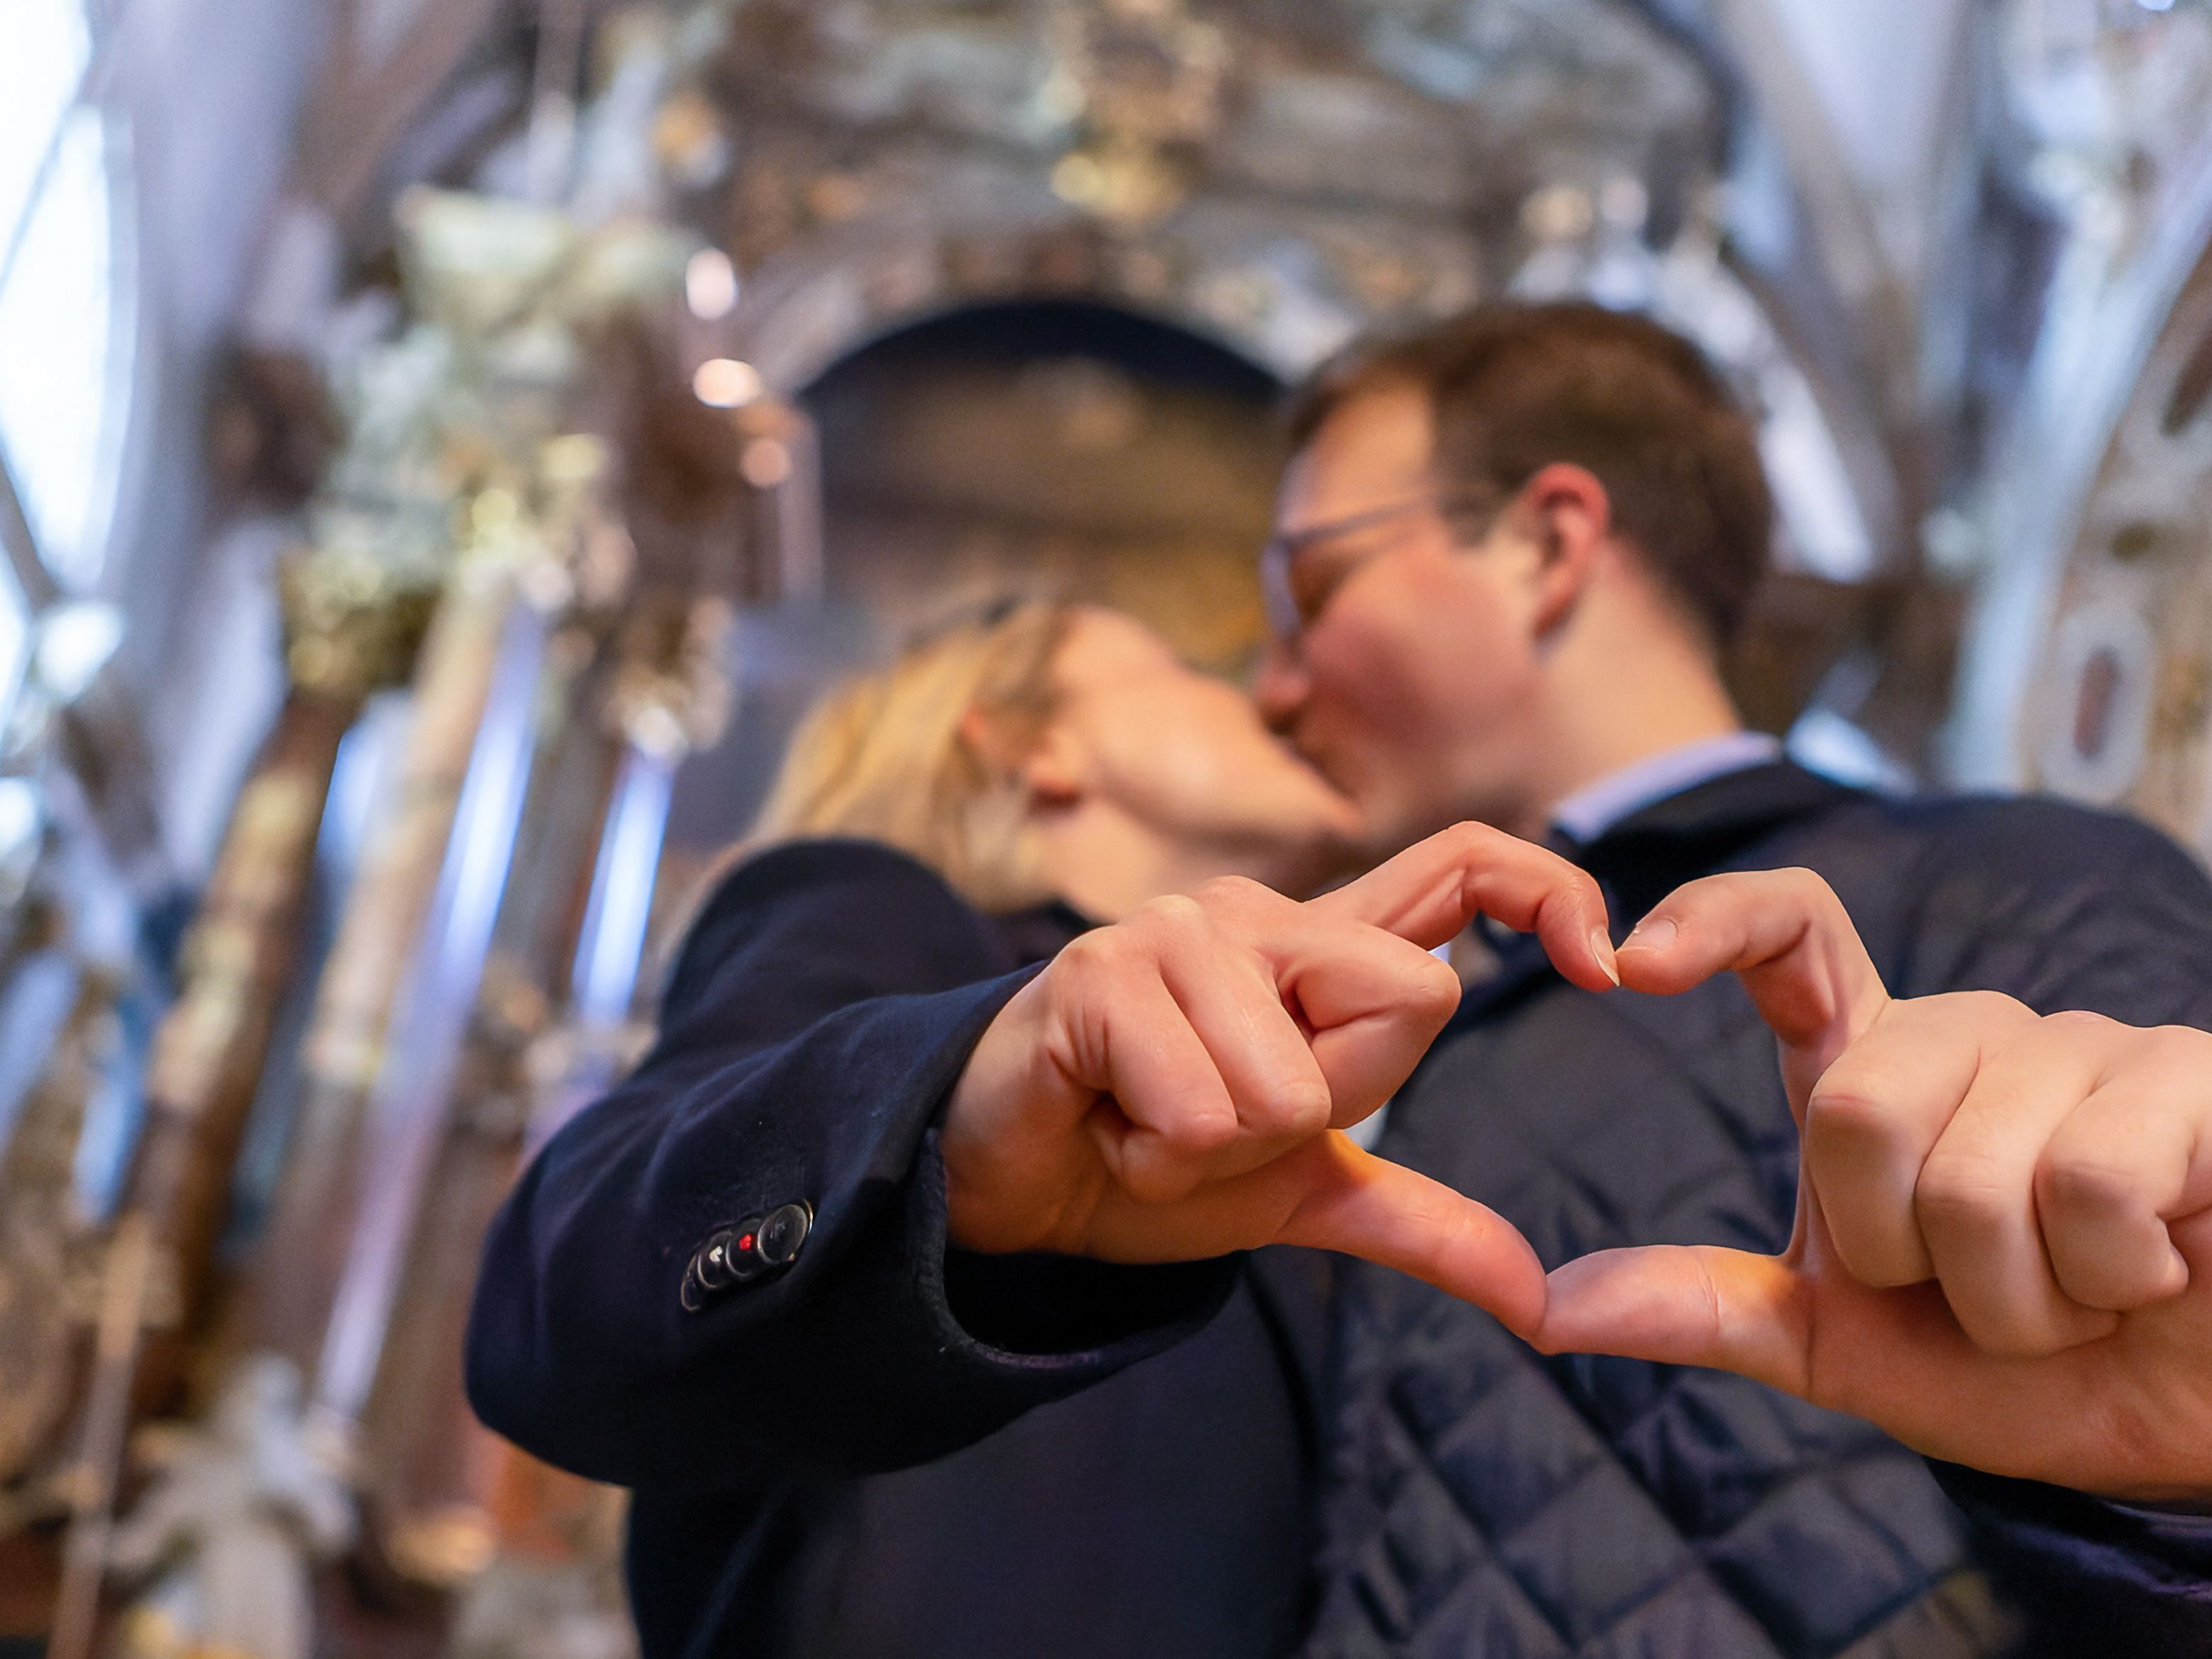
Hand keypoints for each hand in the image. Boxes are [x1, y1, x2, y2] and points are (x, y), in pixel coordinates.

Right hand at [945, 823, 1620, 1330]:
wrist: (1010, 1188)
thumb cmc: (1150, 1161)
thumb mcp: (1303, 1193)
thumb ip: (1422, 1221)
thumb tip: (1538, 1298)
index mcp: (1321, 946)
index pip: (1464, 862)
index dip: (1548, 891)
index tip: (1607, 969)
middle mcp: (1257, 913)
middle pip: (1409, 1001)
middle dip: (1323, 1111)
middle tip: (1220, 1120)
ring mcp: (1176, 931)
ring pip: (1295, 1082)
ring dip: (1223, 1149)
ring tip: (1152, 1123)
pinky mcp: (1101, 972)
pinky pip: (1204, 1105)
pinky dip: (1160, 1156)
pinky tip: (1107, 1124)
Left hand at [1533, 868, 2211, 1502]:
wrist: (2190, 1421)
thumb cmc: (2024, 1368)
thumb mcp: (1840, 1348)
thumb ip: (1702, 1309)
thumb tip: (1540, 1306)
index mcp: (1877, 1066)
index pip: (1789, 929)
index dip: (1711, 920)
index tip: (1628, 966)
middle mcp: (1972, 1031)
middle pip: (1854, 1109)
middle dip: (1909, 1256)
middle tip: (1985, 1291)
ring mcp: (2086, 1042)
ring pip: (1973, 1169)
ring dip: (2019, 1294)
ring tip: (2080, 1289)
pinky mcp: (2188, 1077)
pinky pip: (2090, 1181)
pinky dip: (2109, 1275)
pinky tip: (2156, 1268)